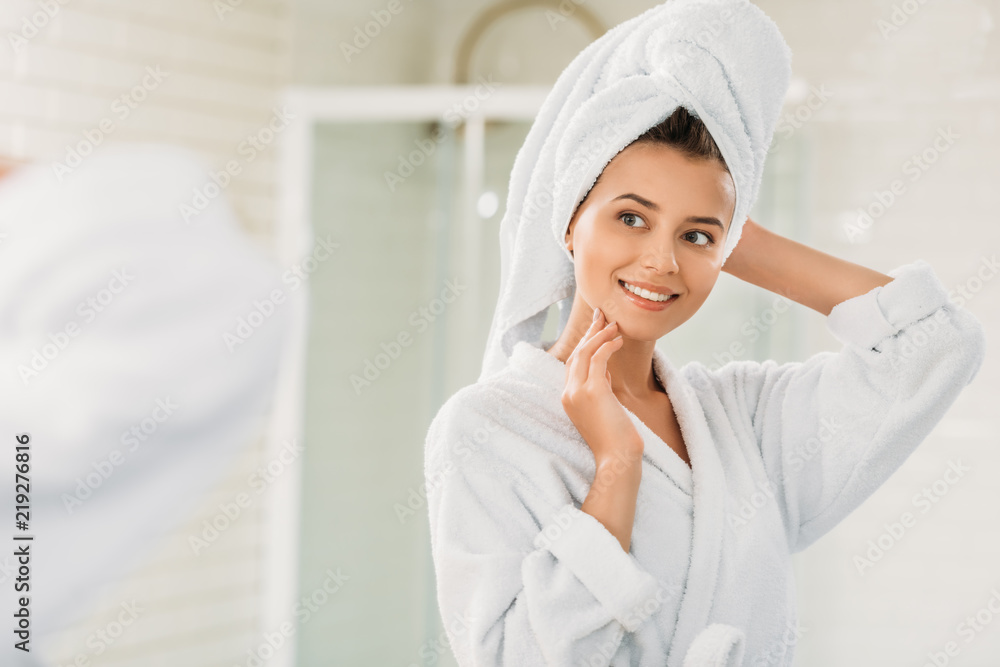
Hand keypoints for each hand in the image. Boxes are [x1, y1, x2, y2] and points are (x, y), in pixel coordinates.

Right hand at [560, 307, 643, 465]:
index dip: (584, 343)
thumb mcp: (604, 408)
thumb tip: (606, 371)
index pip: (572, 363)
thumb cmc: (615, 439)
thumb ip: (600, 388)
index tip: (596, 328)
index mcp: (568, 398)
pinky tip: (618, 340)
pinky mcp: (593, 391)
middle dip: (590, 332)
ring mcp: (578, 392)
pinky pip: (598, 359)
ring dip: (599, 335)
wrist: (617, 459)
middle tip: (602, 315)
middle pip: (576, 353)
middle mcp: (568, 393)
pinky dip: (608, 346)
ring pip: (584, 352)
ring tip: (614, 324)